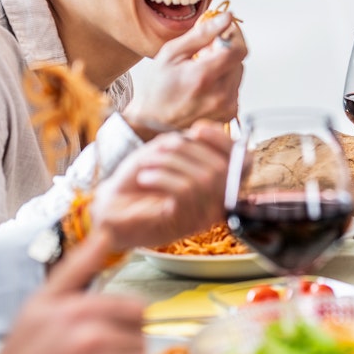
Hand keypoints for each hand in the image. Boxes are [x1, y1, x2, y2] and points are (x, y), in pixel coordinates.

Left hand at [92, 122, 230, 249]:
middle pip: (223, 169)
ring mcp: (202, 217)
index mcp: (217, 184)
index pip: (244, 162)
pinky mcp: (184, 224)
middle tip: (162, 148)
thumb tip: (200, 133)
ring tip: (149, 164)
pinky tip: (146, 177)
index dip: (224, 141)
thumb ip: (188, 142)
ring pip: (204, 179)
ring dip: (171, 163)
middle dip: (189, 150)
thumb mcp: (166, 152)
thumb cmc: (137, 181)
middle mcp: (216, 204)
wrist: (109, 210)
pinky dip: (162, 177)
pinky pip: (185, 192)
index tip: (198, 129)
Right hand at [123, 11, 245, 137]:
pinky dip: (224, 83)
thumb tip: (227, 17)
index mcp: (204, 76)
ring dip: (225, 68)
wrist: (152, 122)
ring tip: (201, 73)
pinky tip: (205, 87)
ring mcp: (226, 107)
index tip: (223, 31)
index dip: (233, 36)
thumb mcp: (171, 53)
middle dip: (225, 52)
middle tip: (202, 55)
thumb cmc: (158, 87)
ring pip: (238, 74)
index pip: (238, 49)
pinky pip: (235, 88)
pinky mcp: (229, 114)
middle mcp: (219, 95)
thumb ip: (202, 34)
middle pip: (239, 61)